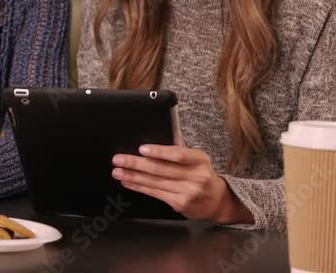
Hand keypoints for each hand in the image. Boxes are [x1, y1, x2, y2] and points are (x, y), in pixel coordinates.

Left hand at [111, 144, 252, 223]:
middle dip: (136, 163)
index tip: (142, 148)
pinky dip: (139, 187)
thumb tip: (164, 131)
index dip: (159, 151)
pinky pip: (155, 193)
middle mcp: (195, 177)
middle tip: (119, 159)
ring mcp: (188, 192)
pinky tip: (128, 182)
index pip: (178, 154)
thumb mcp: (198, 159)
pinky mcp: (180, 204)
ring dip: (133, 176)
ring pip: (154, 182)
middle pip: (161, 169)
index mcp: (200, 160)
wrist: (217, 201)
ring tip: (118, 171)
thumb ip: (181, 147)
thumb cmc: (203, 174)